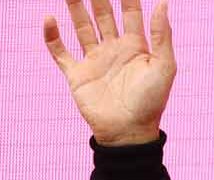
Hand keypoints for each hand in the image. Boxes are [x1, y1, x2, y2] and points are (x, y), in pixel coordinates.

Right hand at [44, 0, 174, 146]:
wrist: (129, 132)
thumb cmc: (151, 102)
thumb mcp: (164, 67)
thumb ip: (162, 35)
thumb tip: (163, 3)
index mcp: (136, 47)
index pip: (131, 13)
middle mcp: (114, 49)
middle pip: (103, 15)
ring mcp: (94, 60)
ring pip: (82, 27)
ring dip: (75, 8)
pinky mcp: (77, 74)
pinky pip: (60, 52)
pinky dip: (52, 36)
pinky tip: (49, 19)